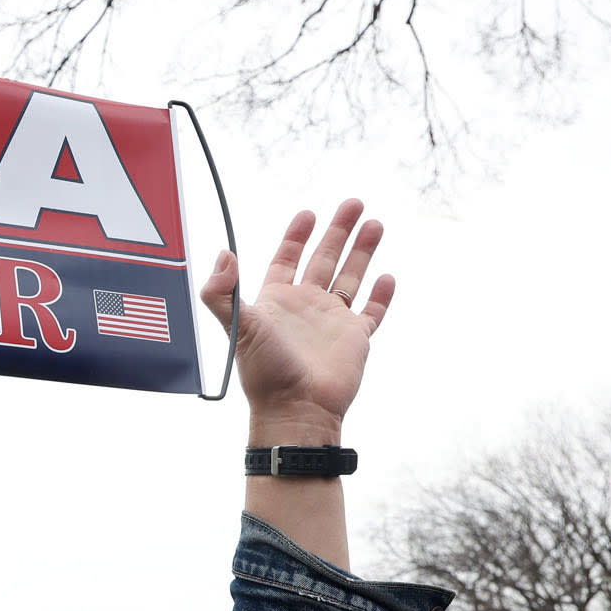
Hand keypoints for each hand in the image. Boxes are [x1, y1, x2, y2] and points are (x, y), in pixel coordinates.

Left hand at [198, 200, 391, 440]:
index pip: (288, 259)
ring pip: (351, 278)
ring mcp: (332, 323)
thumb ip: (223, 292)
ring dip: (363, 251)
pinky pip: (372, 312)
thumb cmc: (265, 372)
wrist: (297, 409)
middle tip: (354, 202)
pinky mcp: (356, 339)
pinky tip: (388, 275)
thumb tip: (223, 253)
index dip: (297, 236)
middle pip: (324, 259)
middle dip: (338, 231)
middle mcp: (305, 307)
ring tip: (375, 223)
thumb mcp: (238, 327)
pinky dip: (381, 295)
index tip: (308, 212)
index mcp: (277, 301)